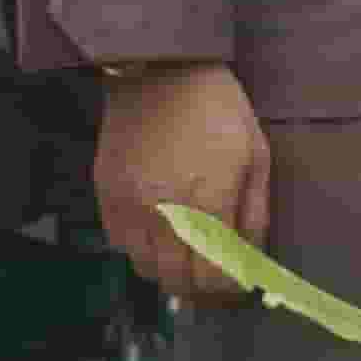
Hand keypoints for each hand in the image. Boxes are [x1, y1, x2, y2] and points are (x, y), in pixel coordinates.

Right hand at [98, 62, 271, 302]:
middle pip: (177, 283)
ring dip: (170, 273)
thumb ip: (254, 211)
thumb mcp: (255, 153)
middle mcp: (165, 214)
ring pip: (146, 270)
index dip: (229, 289)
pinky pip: (121, 246)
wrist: (159, 70)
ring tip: (189, 257)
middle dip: (201, 290)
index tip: (239, 283)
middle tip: (216, 279)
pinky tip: (160, 235)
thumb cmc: (216, 108)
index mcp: (209, 203)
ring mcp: (130, 208)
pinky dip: (141, 251)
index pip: (214, 277)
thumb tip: (252, 258)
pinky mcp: (106, 197)